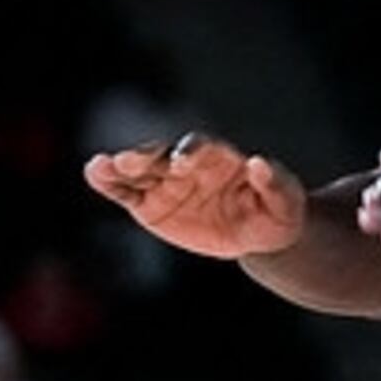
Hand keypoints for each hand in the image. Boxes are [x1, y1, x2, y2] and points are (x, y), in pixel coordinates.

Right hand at [85, 133, 307, 260]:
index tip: (183, 161)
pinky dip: (108, 183)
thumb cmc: (276, 211)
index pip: (201, 147)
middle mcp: (187, 164)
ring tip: (99, 165)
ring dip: (118, 167)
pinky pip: (125, 192)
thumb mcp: (286, 200)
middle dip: (146, 155)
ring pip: (137, 171)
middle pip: (161, 155)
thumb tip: (259, 162)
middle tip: (129, 160)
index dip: (191, 151)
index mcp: (219, 157)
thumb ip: (275, 182)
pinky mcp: (149, 204)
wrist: (256, 232)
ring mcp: (165, 183)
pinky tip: (94, 173)